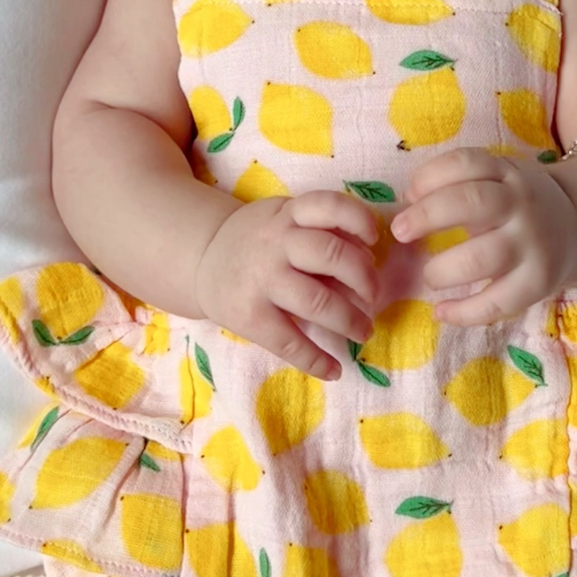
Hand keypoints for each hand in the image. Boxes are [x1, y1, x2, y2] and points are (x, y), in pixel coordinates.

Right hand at [194, 190, 379, 379]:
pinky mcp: (250, 316)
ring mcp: (262, 280)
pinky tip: (334, 369)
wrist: (200, 261)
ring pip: (318, 300)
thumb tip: (367, 262)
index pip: (329, 206)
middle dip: (365, 279)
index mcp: (288, 214)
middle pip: (332, 254)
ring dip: (351, 320)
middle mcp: (276, 243)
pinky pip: (290, 341)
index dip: (360, 220)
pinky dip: (317, 359)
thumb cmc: (258, 241)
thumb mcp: (283, 220)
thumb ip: (320, 232)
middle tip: (375, 298)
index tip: (374, 241)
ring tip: (364, 331)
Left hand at [389, 148, 576, 325]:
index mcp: (507, 173)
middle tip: (400, 232)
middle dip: (427, 216)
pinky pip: (497, 302)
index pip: (466, 164)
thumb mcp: (498, 179)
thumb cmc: (518, 205)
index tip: (408, 194)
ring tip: (430, 276)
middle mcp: (521, 205)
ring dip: (444, 269)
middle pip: (471, 204)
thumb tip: (409, 199)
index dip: (429, 177)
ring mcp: (531, 245)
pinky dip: (464, 312)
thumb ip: (457, 184)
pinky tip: (441, 312)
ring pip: (482, 257)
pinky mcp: (538, 282)